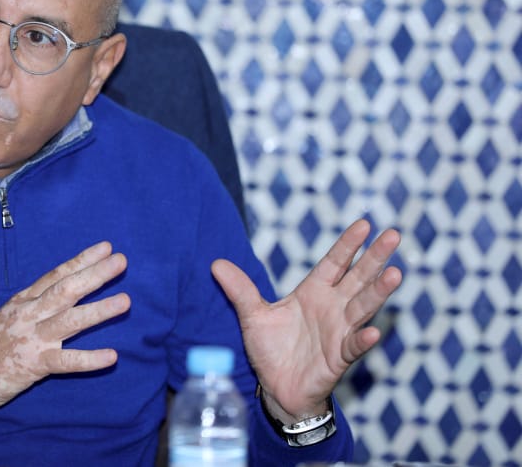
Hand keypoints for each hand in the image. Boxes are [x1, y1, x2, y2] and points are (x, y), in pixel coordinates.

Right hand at [0, 241, 130, 415]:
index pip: (56, 275)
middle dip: (95, 274)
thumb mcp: (8, 317)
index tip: (105, 247)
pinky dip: (90, 359)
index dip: (82, 260)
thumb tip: (65, 295)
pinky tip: (112, 356)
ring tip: (126, 301)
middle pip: (66, 290)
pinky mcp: (33, 365)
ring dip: (100, 310)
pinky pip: (66, 361)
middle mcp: (28, 314)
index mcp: (23, 301)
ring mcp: (31, 339)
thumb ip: (34, 306)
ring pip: (71, 320)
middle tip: (121, 261)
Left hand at [211, 219, 402, 422]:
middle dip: (375, 257)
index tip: (364, 224)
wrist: (277, 388)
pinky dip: (363, 340)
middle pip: (357, 277)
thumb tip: (215, 264)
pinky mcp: (339, 357)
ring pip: (363, 307)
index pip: (334, 262)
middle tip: (394, 235)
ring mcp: (339, 331)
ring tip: (395, 274)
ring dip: (379, 291)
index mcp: (313, 292)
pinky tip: (373, 332)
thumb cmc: (271, 349)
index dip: (348, 244)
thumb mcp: (253, 316)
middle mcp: (332, 307)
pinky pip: (353, 347)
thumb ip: (240, 290)